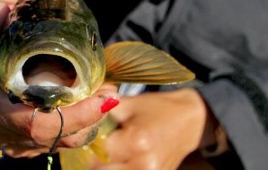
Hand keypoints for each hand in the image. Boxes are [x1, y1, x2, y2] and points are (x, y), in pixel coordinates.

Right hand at [0, 3, 119, 156]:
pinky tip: (88, 96)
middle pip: (60, 135)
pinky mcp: (27, 142)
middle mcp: (9, 133)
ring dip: (90, 117)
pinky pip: (60, 136)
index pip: (36, 124)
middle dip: (92, 114)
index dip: (73, 115)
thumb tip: (2, 12)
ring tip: (105, 88)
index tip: (103, 96)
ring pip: (65, 139)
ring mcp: (20, 142)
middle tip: (111, 86)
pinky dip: (80, 118)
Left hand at [92, 89, 216, 169]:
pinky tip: (116, 160)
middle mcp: (143, 164)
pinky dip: (117, 168)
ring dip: (104, 166)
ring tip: (104, 154)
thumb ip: (100, 110)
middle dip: (91, 161)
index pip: (96, 152)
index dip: (85, 145)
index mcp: (135, 142)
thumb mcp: (127, 104)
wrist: (190, 121)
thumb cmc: (158, 109)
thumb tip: (77, 112)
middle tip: (89, 149)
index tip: (81, 138)